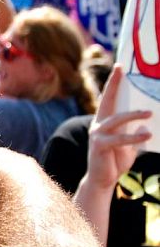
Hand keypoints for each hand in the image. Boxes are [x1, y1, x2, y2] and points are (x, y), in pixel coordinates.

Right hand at [87, 65, 151, 190]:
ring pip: (116, 120)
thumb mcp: (129, 145)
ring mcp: (97, 135)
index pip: (109, 98)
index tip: (119, 67)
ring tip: (149, 114)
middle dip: (114, 85)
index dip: (114, 83)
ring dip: (133, 115)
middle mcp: (98, 124)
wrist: (103, 180)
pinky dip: (134, 137)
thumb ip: (135, 134)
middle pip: (106, 100)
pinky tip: (147, 136)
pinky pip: (119, 139)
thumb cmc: (115, 161)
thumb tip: (145, 126)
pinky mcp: (100, 146)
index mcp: (104, 121)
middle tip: (121, 70)